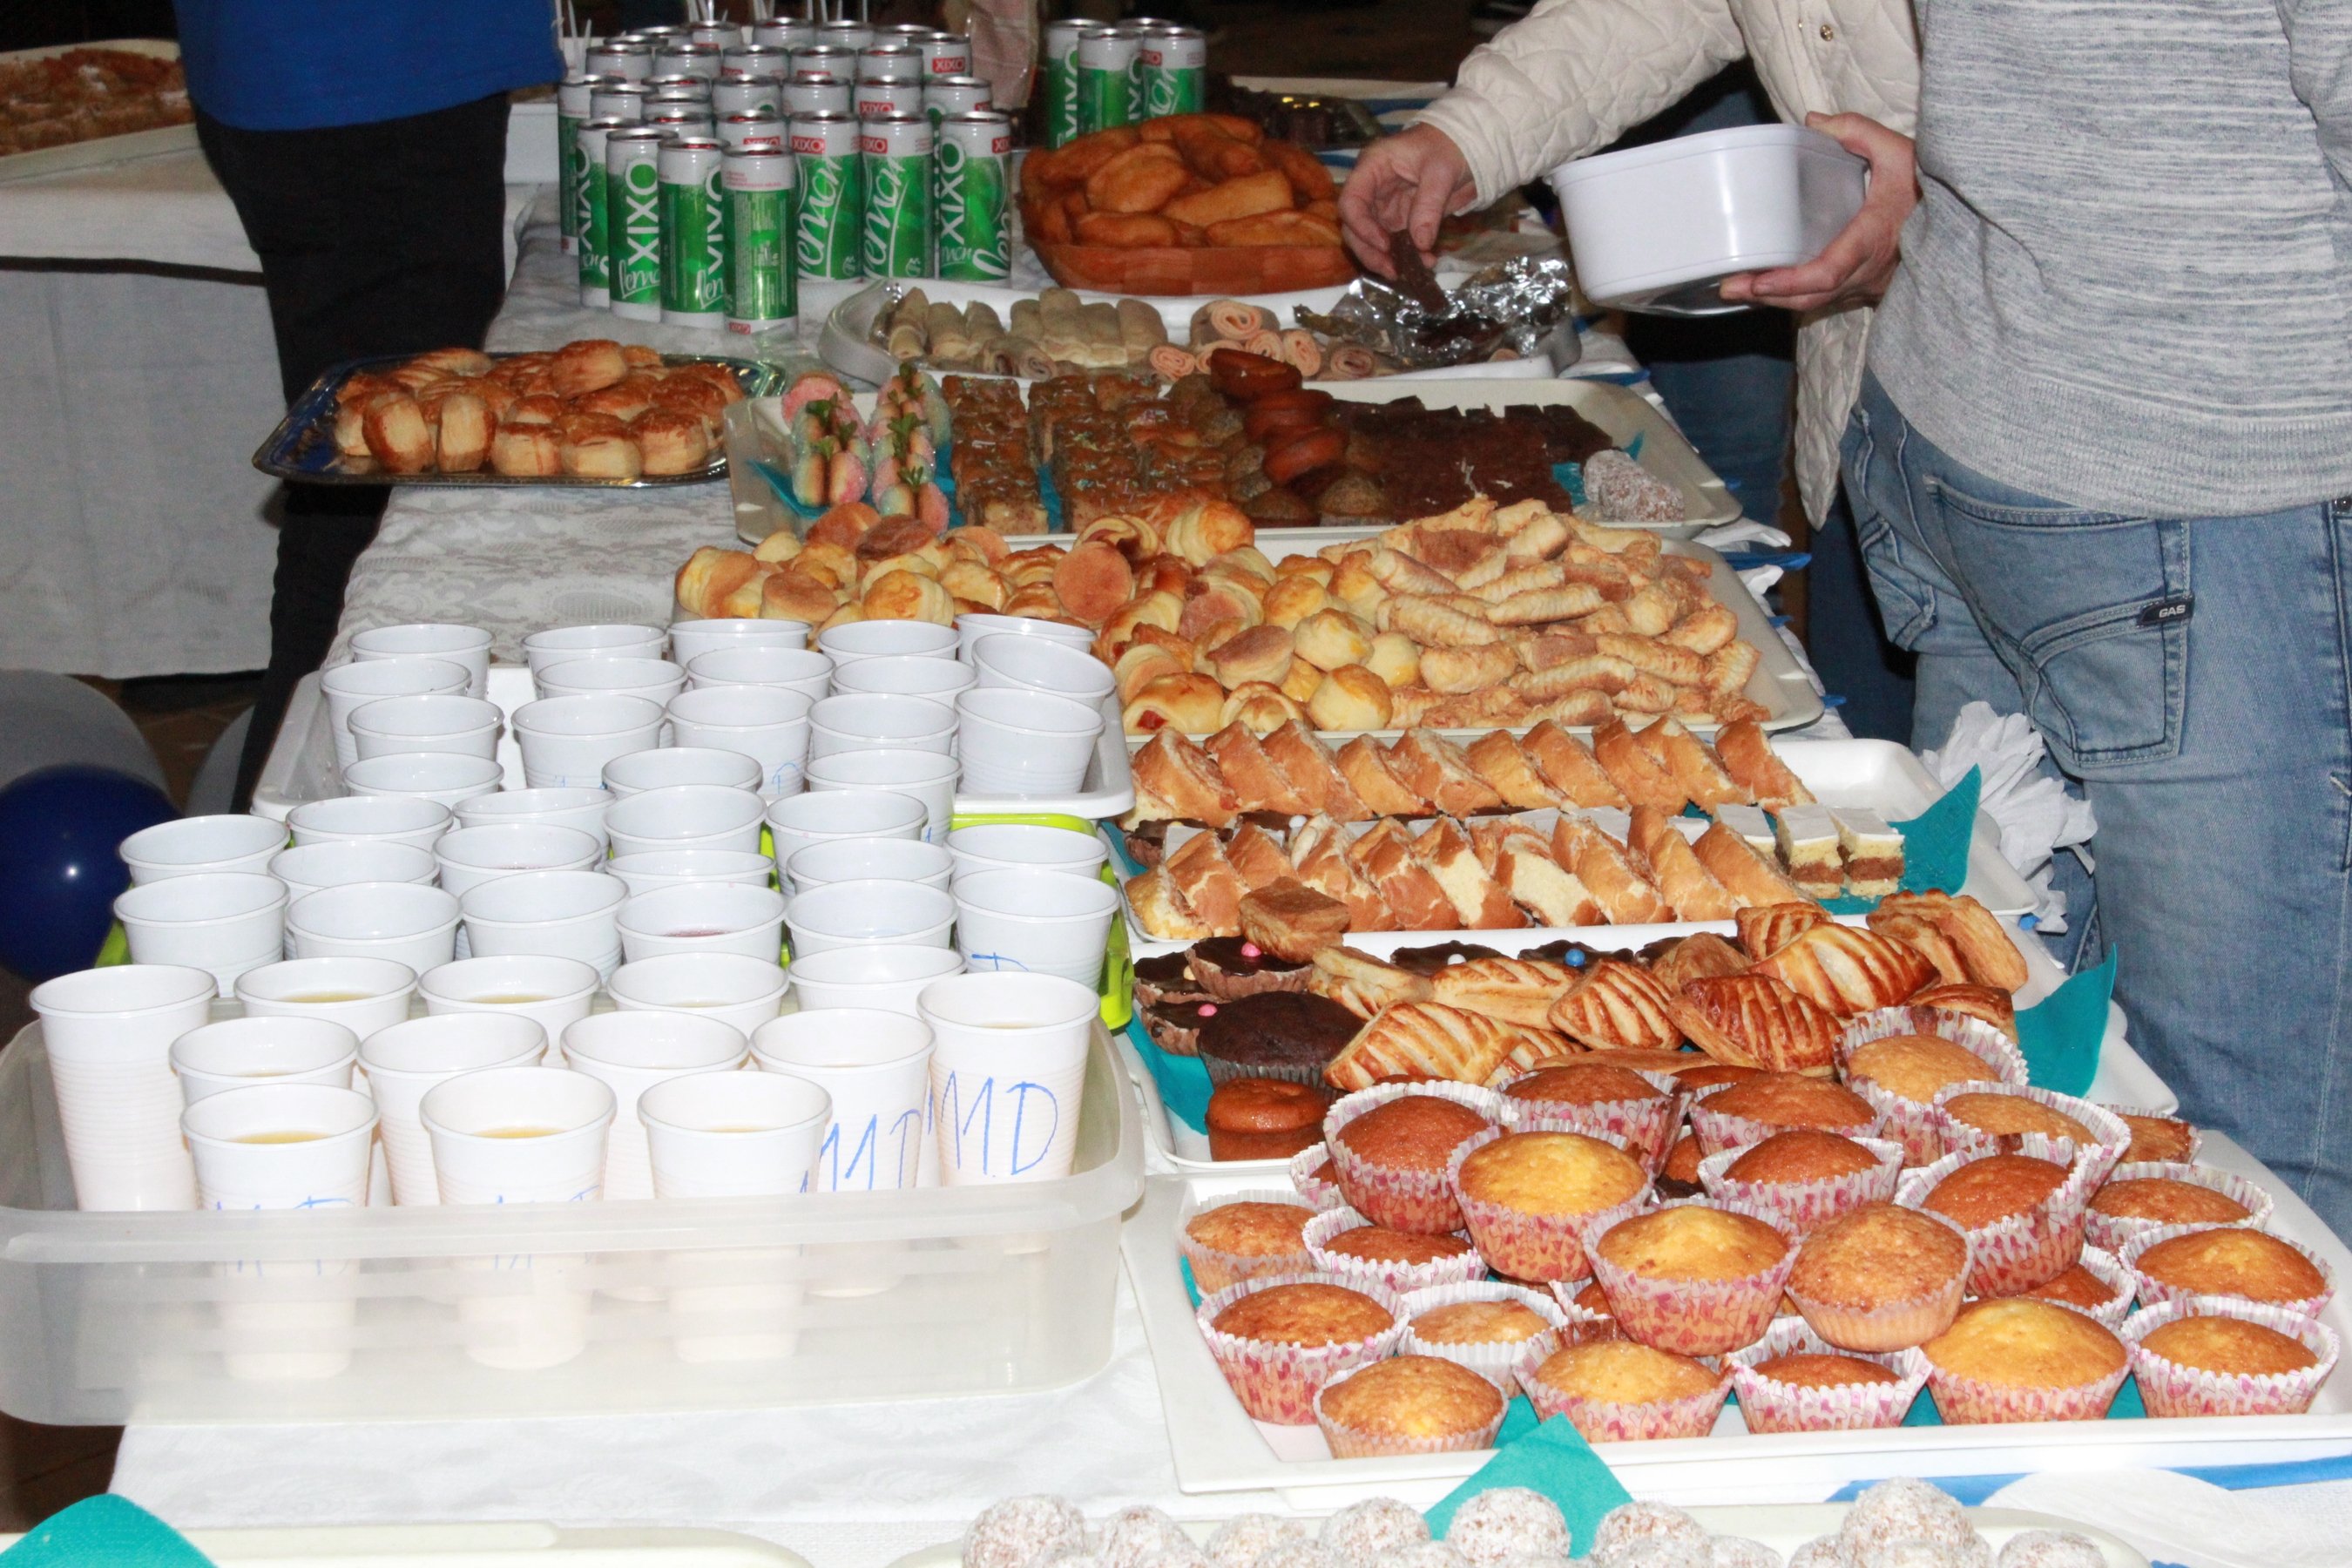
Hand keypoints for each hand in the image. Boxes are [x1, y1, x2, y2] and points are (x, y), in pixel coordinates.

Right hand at [1338, 124, 1476, 276]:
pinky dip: (1406, 257)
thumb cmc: (1449, 146)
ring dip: (1386, 260)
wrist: (1469, 147)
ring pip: (1370, 241)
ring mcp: (1384, 207)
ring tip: (1410, 271)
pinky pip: (1395, 244)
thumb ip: (1428, 206)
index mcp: (1373, 167)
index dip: (1361, 226)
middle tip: (1392, 270)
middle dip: (1370, 252)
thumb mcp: (1441, 172)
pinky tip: (1425, 262)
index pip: (1351, 201)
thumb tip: (1420, 244)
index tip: (1384, 245)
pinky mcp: (1399, 220)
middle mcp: (1372, 190)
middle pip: (1354, 227)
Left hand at [1719, 112, 1917, 311]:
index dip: (1790, 282)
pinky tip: (1770, 287)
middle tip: (1729, 287)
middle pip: (1811, 298)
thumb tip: (1814, 121)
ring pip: (1816, 304)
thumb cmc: (1932, 189)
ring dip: (1777, 300)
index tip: (1758, 282)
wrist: (1966, 221)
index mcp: (1873, 240)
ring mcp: (1867, 285)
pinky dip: (1796, 296)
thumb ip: (1858, 131)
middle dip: (1768, 297)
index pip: (1827, 272)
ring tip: (1739, 289)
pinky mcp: (1866, 288)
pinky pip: (1826, 300)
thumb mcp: (1901, 151)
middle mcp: (1868, 272)